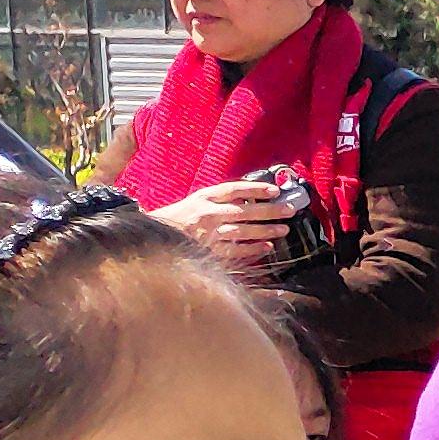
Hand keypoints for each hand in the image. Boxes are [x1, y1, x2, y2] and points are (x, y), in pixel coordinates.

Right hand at [151, 176, 292, 270]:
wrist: (149, 238)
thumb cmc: (175, 220)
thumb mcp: (193, 203)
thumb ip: (217, 201)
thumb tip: (248, 200)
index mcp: (202, 197)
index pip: (233, 189)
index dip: (256, 189)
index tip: (275, 190)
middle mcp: (206, 213)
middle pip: (245, 210)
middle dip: (270, 210)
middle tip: (290, 210)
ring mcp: (208, 233)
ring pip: (243, 231)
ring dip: (266, 231)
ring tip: (283, 230)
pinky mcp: (208, 250)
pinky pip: (235, 250)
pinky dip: (252, 249)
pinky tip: (267, 247)